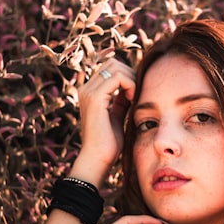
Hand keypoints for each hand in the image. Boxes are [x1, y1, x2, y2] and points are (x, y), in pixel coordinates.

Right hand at [71, 59, 135, 183]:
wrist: (98, 159)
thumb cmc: (108, 143)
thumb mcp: (117, 115)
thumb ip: (121, 99)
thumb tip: (132, 86)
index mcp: (89, 92)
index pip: (111, 68)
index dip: (128, 75)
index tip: (135, 94)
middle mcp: (86, 88)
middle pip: (113, 63)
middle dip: (130, 74)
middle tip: (137, 94)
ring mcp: (88, 92)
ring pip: (116, 67)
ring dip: (131, 79)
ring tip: (135, 97)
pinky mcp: (95, 98)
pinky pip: (118, 78)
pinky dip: (130, 85)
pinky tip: (133, 99)